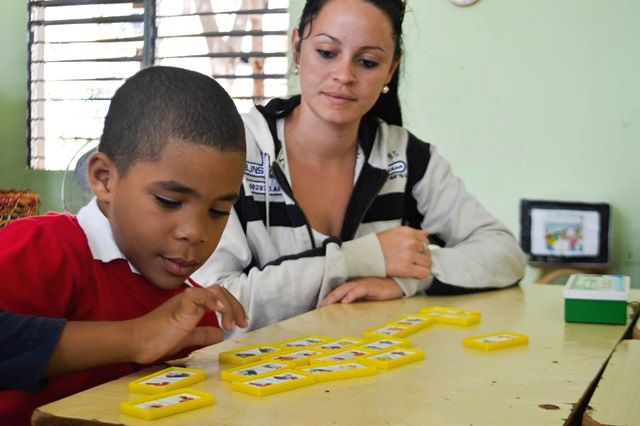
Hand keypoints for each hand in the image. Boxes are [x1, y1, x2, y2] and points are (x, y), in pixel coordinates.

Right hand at [129, 286, 247, 363]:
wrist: (134, 342)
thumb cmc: (155, 340)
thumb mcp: (186, 338)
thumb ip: (201, 334)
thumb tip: (218, 334)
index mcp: (193, 306)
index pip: (219, 297)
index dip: (234, 308)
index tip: (241, 323)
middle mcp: (190, 300)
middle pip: (220, 291)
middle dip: (236, 306)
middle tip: (242, 323)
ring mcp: (184, 301)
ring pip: (214, 290)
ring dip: (228, 306)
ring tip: (231, 324)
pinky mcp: (178, 305)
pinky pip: (197, 294)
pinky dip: (211, 300)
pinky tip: (219, 311)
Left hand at [320, 277, 403, 305]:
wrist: (398, 283)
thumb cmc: (383, 289)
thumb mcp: (368, 296)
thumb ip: (358, 299)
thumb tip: (347, 306)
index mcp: (356, 285)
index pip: (340, 290)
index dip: (331, 297)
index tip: (321, 305)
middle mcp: (358, 283)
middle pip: (340, 288)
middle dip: (330, 297)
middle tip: (321, 305)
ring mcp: (364, 284)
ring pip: (347, 288)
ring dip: (336, 295)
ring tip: (328, 303)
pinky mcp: (372, 287)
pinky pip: (360, 290)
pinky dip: (352, 294)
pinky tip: (346, 300)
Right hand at [376, 226, 431, 278]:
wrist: (365, 255)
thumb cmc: (377, 245)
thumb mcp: (395, 233)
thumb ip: (412, 233)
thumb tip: (426, 233)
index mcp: (408, 232)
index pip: (425, 240)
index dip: (421, 248)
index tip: (415, 253)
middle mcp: (411, 242)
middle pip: (427, 252)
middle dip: (422, 257)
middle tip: (413, 262)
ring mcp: (410, 255)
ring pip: (428, 263)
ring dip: (422, 266)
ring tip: (413, 268)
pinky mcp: (407, 268)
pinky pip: (423, 273)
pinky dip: (421, 275)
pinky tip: (414, 274)